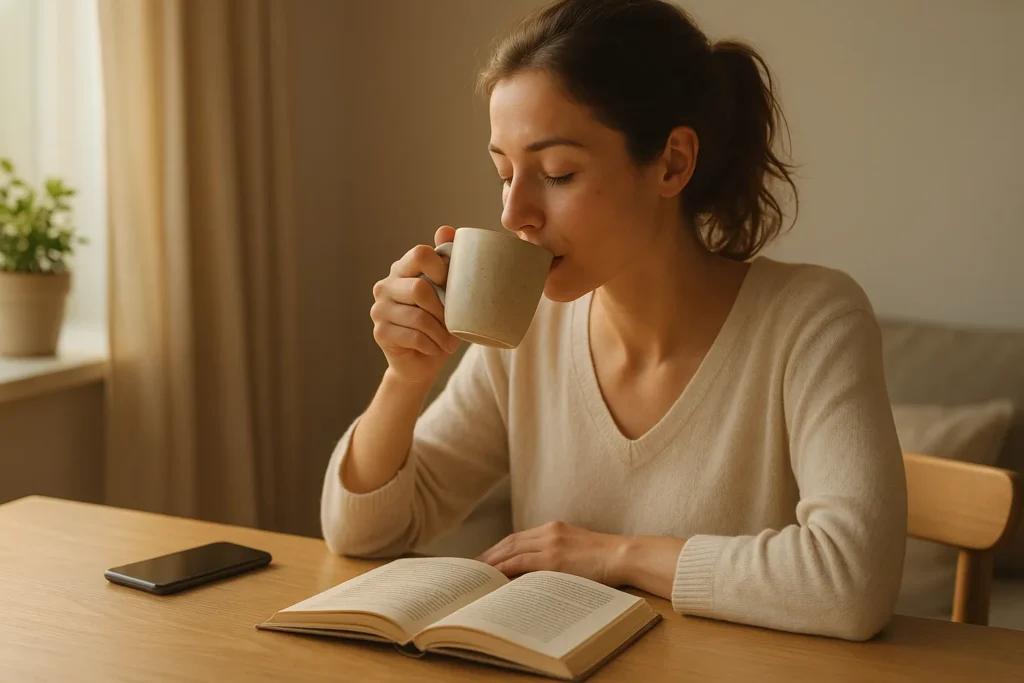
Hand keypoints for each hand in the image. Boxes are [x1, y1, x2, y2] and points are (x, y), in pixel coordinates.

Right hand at [371, 226, 460, 384]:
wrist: (423, 363)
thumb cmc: (439, 324)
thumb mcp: (449, 294)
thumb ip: (447, 262)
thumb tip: (445, 229)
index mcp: (402, 270)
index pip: (420, 254)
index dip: (442, 269)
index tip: (452, 287)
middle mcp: (385, 285)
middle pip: (420, 288)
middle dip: (444, 310)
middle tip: (455, 324)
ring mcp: (379, 309)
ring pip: (419, 316)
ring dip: (441, 333)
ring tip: (450, 341)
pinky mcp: (380, 332)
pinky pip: (414, 336)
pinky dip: (432, 345)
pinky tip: (436, 349)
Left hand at [476, 521, 629, 586]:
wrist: (623, 555)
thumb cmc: (605, 558)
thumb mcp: (576, 550)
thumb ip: (556, 554)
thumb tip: (536, 573)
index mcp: (553, 528)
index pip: (517, 537)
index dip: (498, 548)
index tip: (485, 559)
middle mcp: (548, 532)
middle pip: (509, 542)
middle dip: (489, 554)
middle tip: (472, 568)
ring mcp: (550, 544)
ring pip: (511, 551)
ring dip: (492, 562)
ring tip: (478, 575)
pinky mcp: (553, 558)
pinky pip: (521, 563)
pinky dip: (504, 568)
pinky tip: (494, 577)